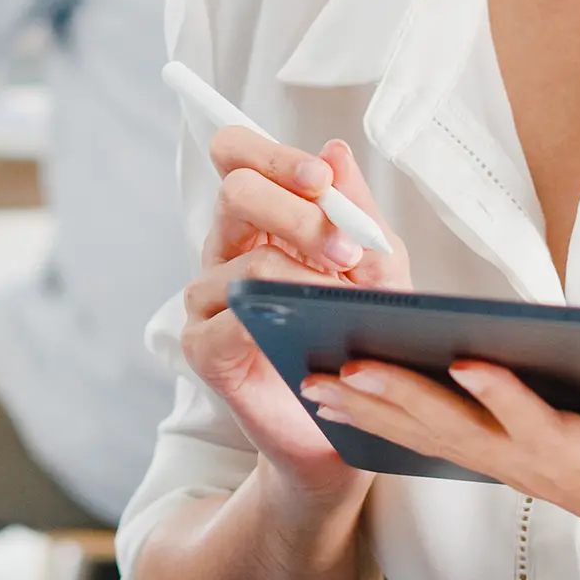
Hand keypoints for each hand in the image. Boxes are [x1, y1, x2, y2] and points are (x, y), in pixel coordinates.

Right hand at [181, 130, 410, 509]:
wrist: (345, 428)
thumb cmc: (358, 335)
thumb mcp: (378, 264)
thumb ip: (357, 210)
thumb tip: (336, 150)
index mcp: (262, 217)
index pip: (237, 155)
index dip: (273, 155)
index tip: (320, 178)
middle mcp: (227, 247)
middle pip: (236, 191)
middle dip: (297, 211)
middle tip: (344, 247)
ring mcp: (207, 296)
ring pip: (243, 256)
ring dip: (301, 268)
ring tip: (342, 293)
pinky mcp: (202, 345)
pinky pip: (228, 312)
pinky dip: (275, 311)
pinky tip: (306, 323)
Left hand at [297, 361, 579, 579]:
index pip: (548, 427)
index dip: (508, 399)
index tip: (466, 361)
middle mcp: (556, 464)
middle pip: (469, 432)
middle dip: (403, 400)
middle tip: (342, 370)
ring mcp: (535, 466)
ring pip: (445, 436)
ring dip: (381, 411)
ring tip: (318, 383)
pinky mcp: (528, 461)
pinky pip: (451, 438)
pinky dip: (400, 418)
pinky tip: (357, 400)